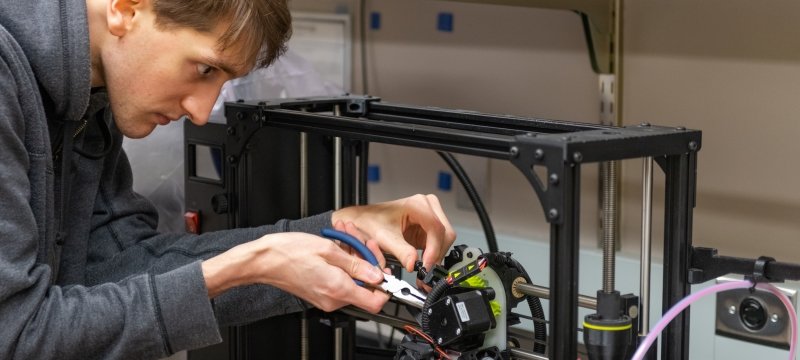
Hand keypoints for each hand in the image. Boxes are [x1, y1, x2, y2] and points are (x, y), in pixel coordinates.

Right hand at [202, 232, 389, 312]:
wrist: (264, 260)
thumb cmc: (289, 252)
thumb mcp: (329, 250)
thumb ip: (357, 264)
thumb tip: (377, 274)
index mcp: (338, 289)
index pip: (375, 302)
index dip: (385, 287)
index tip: (386, 272)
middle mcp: (333, 298)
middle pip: (365, 287)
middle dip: (368, 261)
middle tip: (363, 242)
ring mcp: (325, 298)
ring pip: (353, 280)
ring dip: (354, 258)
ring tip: (346, 236)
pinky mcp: (319, 293)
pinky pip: (340, 280)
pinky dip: (343, 263)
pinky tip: (337, 245)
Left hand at [331, 194, 456, 271]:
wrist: (362, 222)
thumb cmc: (370, 222)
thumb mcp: (383, 238)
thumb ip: (401, 251)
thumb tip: (414, 265)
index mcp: (417, 204)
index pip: (436, 228)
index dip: (434, 249)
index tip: (426, 265)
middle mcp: (427, 207)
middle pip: (445, 234)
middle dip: (436, 254)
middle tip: (425, 272)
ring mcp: (429, 217)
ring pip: (445, 240)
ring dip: (436, 257)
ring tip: (422, 271)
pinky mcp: (428, 229)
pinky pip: (439, 244)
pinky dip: (433, 256)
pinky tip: (423, 265)